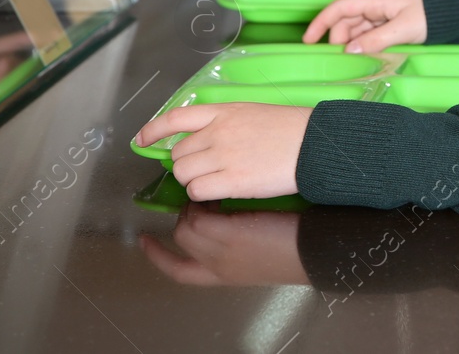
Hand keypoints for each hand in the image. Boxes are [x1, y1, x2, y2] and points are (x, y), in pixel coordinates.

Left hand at [135, 103, 309, 201]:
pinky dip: (202, 196)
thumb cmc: (289, 129)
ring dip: (193, 182)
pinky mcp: (232, 181)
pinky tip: (218, 194)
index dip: (153, 130)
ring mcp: (223, 156)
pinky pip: (197, 192)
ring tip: (214, 182)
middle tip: (204, 171)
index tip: (141, 140)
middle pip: (178, 154)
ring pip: (184, 175)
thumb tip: (201, 138)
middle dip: (185, 166)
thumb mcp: (251, 113)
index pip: (175, 118)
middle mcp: (217, 132)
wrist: (313, 144)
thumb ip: (223, 122)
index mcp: (222, 111)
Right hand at [139, 203, 307, 285]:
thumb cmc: (293, 245)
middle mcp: (215, 266)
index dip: (159, 257)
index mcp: (220, 274)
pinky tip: (223, 184)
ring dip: (197, 201)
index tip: (145, 242)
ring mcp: (219, 252)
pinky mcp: (227, 235)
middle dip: (186, 215)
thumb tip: (218, 214)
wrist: (313, 247)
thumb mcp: (253, 251)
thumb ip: (232, 238)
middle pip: (181, 239)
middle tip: (204, 197)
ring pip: (185, 224)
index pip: (179, 270)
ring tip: (219, 188)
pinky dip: (206, 196)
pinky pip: (197, 214)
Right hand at [303, 0, 425, 51]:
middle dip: (338, 41)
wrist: (452, 12)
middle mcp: (374, 6)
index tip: (308, 40)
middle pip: (345, 22)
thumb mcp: (402, 29)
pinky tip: (368, 57)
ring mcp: (381, 15)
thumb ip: (376, 40)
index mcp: (374, 0)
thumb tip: (351, 51)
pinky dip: (365, 46)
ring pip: (357, 31)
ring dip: (353, 46)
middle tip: (340, 61)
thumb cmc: (430, 14)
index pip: (338, 8)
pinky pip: (369, 35)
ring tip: (355, 62)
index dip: (320, 22)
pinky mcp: (389, 24)